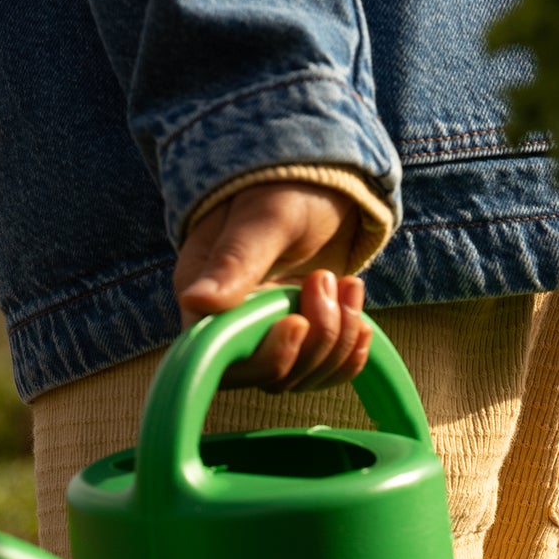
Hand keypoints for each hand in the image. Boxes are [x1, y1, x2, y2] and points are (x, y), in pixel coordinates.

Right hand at [173, 181, 371, 391]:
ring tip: (347, 284)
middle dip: (315, 340)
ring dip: (339, 338)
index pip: (226, 360)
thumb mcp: (263, 219)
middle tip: (328, 280)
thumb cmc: (281, 186)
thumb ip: (235, 262)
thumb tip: (196, 303)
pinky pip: (327, 372)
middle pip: (272, 376)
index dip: (267, 357)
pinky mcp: (302, 342)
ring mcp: (269, 338)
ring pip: (305, 376)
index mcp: (205, 302)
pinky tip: (362, 321)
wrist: (318, 182)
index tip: (297, 323)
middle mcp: (232, 329)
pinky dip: (351, 353)